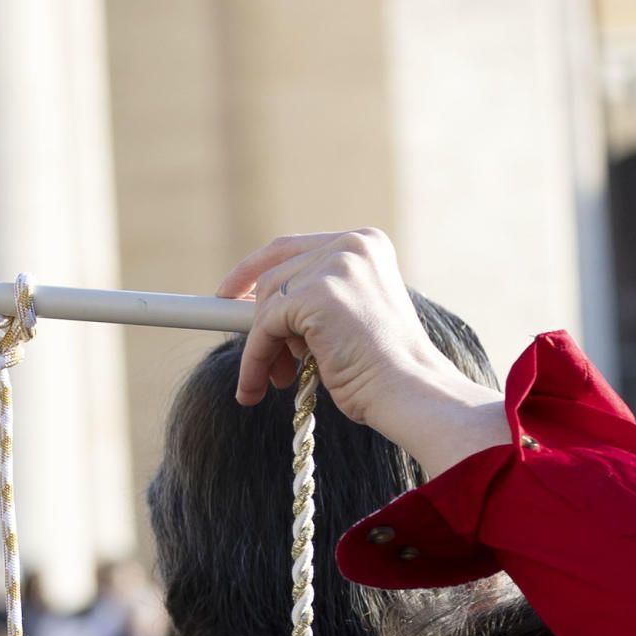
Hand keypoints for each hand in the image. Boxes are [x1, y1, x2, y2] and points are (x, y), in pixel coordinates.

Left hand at [217, 229, 510, 480]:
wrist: (408, 390)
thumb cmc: (382, 367)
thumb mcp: (348, 317)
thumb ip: (312, 299)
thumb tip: (250, 308)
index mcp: (365, 244)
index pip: (291, 248)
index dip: (254, 270)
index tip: (228, 295)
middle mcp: (351, 245)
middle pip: (274, 276)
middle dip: (260, 324)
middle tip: (268, 365)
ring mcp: (335, 265)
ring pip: (266, 304)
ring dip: (260, 348)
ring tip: (275, 380)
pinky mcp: (316, 294)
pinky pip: (264, 328)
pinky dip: (255, 360)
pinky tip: (258, 386)